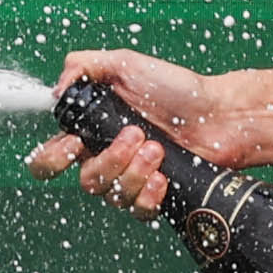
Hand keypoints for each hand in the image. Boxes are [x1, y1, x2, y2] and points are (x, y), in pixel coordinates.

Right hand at [27, 47, 272, 202]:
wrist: (221, 114)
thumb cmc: (177, 88)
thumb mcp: (126, 63)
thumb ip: (85, 65)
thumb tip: (57, 88)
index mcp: (91, 130)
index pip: (51, 156)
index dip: (55, 157)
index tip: (78, 141)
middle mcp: (106, 156)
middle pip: (83, 180)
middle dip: (106, 163)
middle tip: (133, 138)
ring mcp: (129, 177)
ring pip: (111, 194)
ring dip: (134, 170)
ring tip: (158, 147)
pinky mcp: (153, 194)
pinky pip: (137, 209)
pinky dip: (148, 194)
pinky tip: (163, 175)